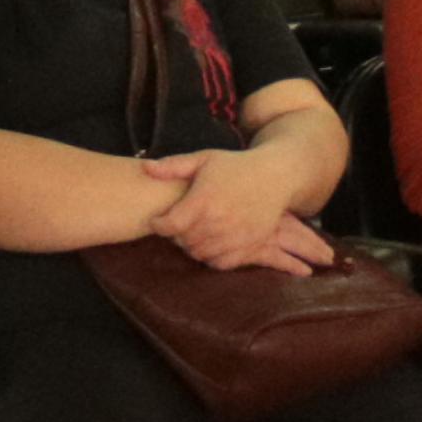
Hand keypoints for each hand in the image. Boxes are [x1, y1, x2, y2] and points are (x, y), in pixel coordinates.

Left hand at [150, 153, 308, 269]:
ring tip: (194, 233)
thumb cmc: (235, 166)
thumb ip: (173, 166)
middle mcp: (219, 220)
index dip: (158, 225)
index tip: (158, 221)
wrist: (276, 176)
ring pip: (200, 254)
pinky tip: (211, 243)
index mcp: (204, 199)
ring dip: (193, 246)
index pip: (170, 225)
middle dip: (176, 235)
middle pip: (183, 242)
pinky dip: (212, 257)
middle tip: (178, 225)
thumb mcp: (204, 159)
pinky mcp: (249, 245)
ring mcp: (236, 235)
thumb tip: (145, 168)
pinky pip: (221, 263)